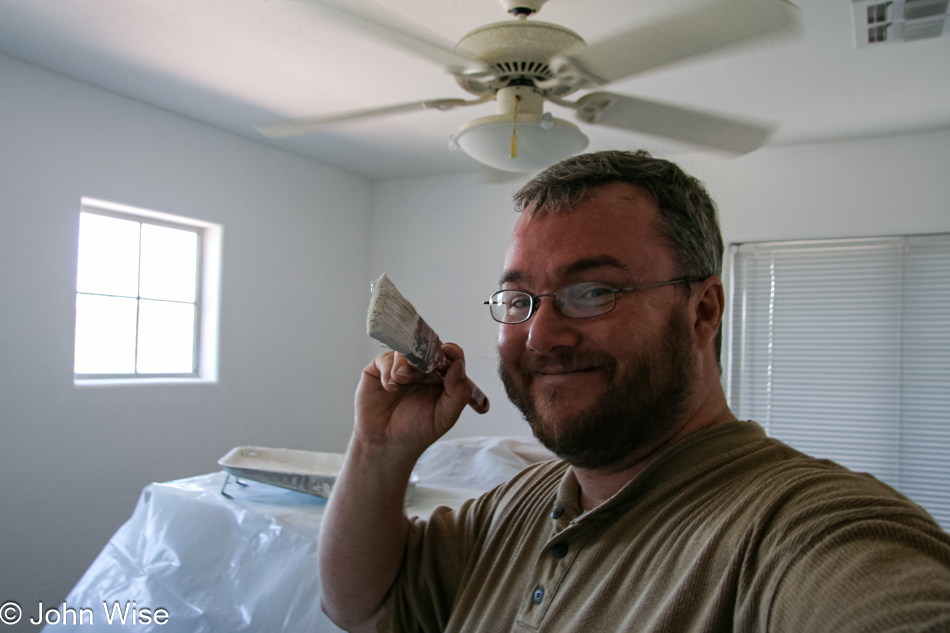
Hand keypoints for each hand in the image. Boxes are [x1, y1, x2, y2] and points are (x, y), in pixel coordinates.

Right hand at [354, 342, 474, 459]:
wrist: (386, 445)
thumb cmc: (417, 432)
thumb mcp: (444, 416)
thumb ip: (458, 392)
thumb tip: (459, 365)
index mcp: (442, 378)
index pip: (451, 356)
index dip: (451, 351)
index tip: (449, 353)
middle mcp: (422, 369)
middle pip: (428, 347)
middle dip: (426, 354)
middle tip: (423, 366)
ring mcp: (401, 367)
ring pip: (407, 349)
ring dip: (406, 362)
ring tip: (402, 379)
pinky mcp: (380, 369)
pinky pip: (387, 358)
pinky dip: (389, 370)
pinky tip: (390, 387)